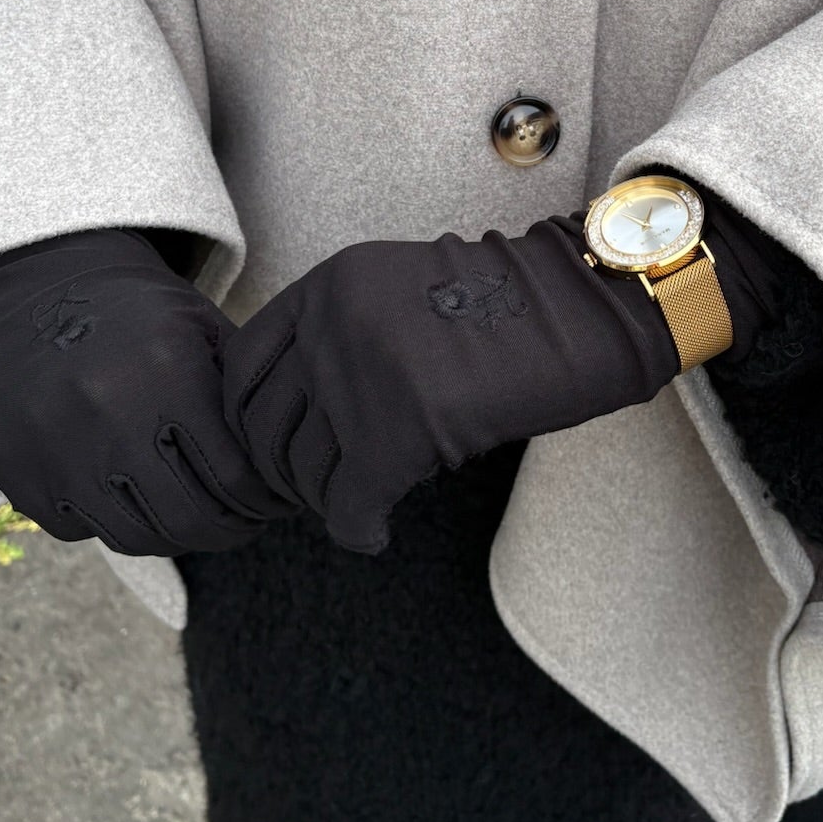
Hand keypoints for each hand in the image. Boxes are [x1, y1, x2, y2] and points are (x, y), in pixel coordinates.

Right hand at [0, 228, 299, 555]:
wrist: (35, 286)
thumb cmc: (138, 312)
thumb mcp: (202, 328)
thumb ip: (245, 390)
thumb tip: (290, 459)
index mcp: (168, 377)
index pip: (234, 480)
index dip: (263, 502)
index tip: (275, 503)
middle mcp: (109, 420)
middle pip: (188, 522)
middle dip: (229, 530)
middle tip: (243, 522)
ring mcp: (56, 454)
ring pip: (134, 537)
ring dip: (174, 534)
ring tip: (196, 516)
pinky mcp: (17, 475)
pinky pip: (79, 530)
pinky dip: (111, 522)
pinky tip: (133, 498)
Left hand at [219, 199, 786, 555]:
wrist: (581, 311)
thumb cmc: (507, 306)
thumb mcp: (403, 288)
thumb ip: (343, 331)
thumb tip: (299, 414)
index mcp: (329, 285)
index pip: (241, 371)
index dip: (253, 424)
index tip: (283, 452)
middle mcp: (334, 326)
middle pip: (265, 428)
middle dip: (286, 474)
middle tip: (323, 493)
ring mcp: (364, 377)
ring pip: (305, 474)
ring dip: (327, 504)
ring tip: (361, 509)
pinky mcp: (401, 431)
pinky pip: (350, 508)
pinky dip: (358, 532)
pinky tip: (376, 536)